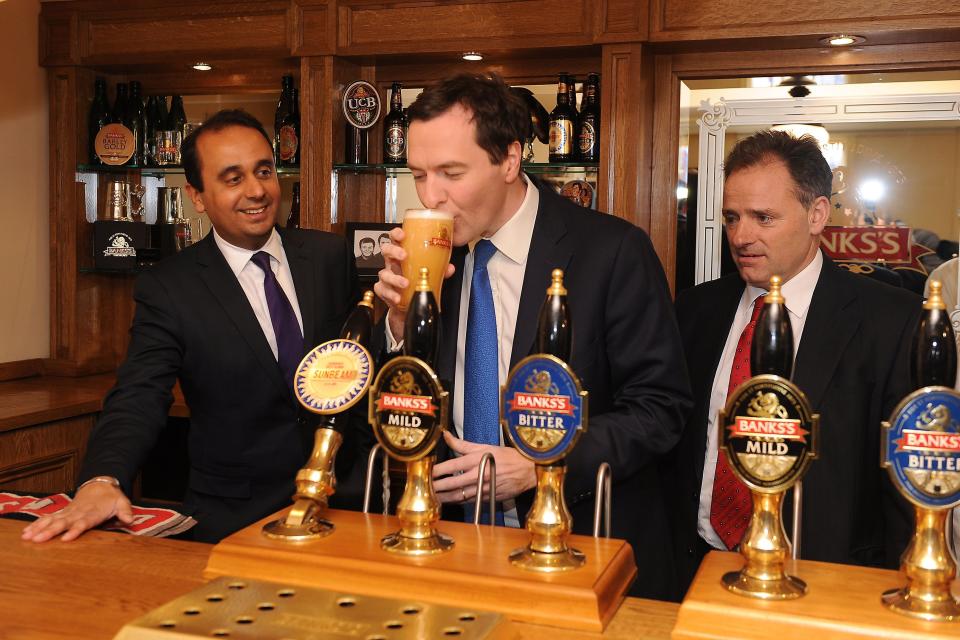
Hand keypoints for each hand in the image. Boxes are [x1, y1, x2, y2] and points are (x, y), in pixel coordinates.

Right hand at [21, 482, 132, 542]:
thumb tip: (130, 520)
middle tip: (38, 539)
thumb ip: (125, 512)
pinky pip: (48, 518)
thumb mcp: (122, 502)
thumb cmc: (111, 498)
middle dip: (51, 531)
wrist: (100, 485)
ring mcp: (68, 512)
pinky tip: (26, 533)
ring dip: (40, 528)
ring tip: (28, 537)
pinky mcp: (62, 512)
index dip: (75, 530)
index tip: (66, 538)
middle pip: (63, 522)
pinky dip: (37, 524)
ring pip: (52, 520)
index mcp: (92, 512)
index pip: (83, 522)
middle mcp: (77, 512)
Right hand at [373, 227, 454, 341]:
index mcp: (402, 254)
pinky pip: (382, 290)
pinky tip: (398, 297)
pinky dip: (390, 294)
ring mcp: (387, 277)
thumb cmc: (415, 281)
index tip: (403, 234)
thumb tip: (450, 268)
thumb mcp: (428, 272)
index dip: (397, 234)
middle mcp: (392, 263)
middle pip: (386, 250)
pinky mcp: (383, 290)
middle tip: (404, 256)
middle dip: (394, 251)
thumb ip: (439, 269)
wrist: (408, 302)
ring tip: (405, 283)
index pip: (396, 238)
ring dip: (395, 278)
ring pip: (384, 273)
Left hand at [433, 431, 535, 502]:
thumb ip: (462, 444)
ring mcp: (483, 488)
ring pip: (460, 495)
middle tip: (426, 488)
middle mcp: (479, 474)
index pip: (452, 466)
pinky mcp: (488, 497)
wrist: (528, 470)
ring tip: (433, 498)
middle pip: (453, 483)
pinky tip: (449, 502)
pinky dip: (458, 502)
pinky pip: (470, 501)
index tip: (427, 472)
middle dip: (437, 487)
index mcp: (477, 460)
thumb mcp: (485, 446)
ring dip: (445, 498)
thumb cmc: (508, 456)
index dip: (437, 471)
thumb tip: (446, 435)